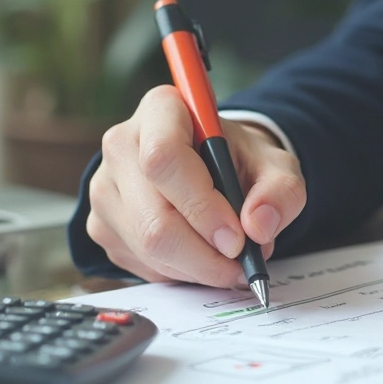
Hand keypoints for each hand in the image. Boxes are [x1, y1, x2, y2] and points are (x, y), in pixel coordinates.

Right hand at [86, 86, 305, 284]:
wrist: (214, 168)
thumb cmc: (239, 161)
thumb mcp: (275, 166)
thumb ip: (281, 191)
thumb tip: (259, 225)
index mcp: (161, 110)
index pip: (164, 158)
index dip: (201, 206)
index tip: (236, 238)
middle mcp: (121, 144)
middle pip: (154, 218)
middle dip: (205, 254)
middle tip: (241, 263)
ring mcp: (105, 188)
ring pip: (148, 248)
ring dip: (198, 268)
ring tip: (228, 259)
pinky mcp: (101, 225)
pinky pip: (142, 264)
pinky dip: (181, 273)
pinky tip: (200, 257)